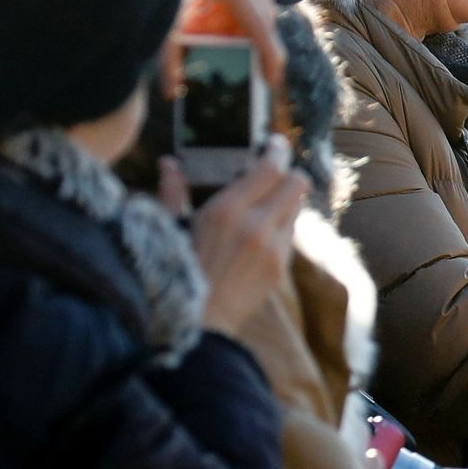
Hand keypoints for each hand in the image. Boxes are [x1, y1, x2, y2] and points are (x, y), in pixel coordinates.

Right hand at [161, 137, 310, 336]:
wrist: (198, 324)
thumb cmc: (176, 273)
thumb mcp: (170, 229)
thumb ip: (173, 192)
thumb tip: (170, 164)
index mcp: (226, 211)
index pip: (270, 168)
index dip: (278, 151)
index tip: (274, 144)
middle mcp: (256, 226)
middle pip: (297, 183)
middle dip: (289, 174)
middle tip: (275, 172)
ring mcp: (273, 249)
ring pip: (297, 208)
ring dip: (285, 200)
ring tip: (265, 203)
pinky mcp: (281, 268)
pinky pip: (289, 235)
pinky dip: (280, 226)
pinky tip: (260, 232)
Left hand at [162, 0, 285, 93]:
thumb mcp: (160, 17)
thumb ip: (168, 56)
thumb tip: (170, 92)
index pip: (261, 25)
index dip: (270, 56)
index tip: (272, 81)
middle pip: (264, 12)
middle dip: (262, 42)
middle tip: (259, 69)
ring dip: (251, 23)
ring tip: (241, 48)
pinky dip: (239, 5)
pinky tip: (223, 20)